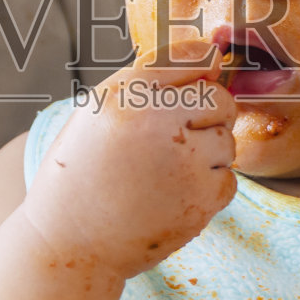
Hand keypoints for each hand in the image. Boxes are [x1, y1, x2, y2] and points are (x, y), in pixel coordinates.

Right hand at [20, 39, 237, 278]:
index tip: (199, 80)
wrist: (71, 242)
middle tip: (178, 136)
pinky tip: (172, 196)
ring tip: (166, 171)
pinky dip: (207, 190)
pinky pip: (228, 180)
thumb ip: (149, 80)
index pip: (191, 58)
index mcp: (125, 94)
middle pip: (221, 99)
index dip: (200, 68)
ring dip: (207, 155)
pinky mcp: (200, 200)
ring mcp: (182, 162)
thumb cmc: (83, 172)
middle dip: (209, 115)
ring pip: (228, 141)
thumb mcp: (98, 110)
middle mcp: (155, 122)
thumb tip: (211, 60)